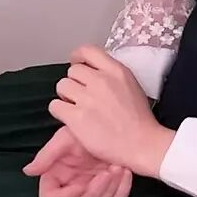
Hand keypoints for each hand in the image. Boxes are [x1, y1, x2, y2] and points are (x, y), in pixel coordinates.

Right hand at [24, 127, 131, 196]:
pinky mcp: (110, 193)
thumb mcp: (66, 138)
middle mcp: (72, 187)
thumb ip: (47, 155)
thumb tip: (28, 171)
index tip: (80, 185)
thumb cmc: (87, 129)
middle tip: (107, 172)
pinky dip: (121, 191)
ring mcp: (91, 192)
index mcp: (57, 176)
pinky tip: (125, 172)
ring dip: (108, 191)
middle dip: (94, 191)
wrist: (116, 128)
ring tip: (117, 168)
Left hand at [47, 46, 175, 178]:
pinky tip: (70, 118)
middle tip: (81, 96)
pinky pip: (55, 106)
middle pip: (72, 71)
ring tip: (76, 107)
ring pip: (61, 86)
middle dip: (74, 83)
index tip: (76, 63)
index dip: (77, 57)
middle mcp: (100, 81)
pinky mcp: (76, 117)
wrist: (142, 144)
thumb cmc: (140, 120)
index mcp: (116, 71)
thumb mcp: (132, 86)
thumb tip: (93, 73)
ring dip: (66, 96)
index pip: (88, 51)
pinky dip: (60, 111)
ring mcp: (87, 99)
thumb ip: (112, 76)